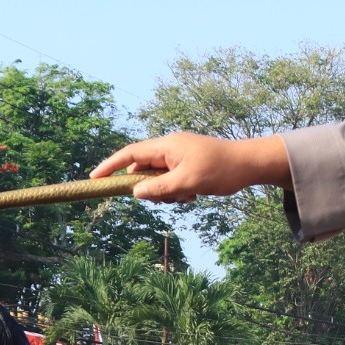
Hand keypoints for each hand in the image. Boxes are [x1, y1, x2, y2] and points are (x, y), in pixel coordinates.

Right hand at [88, 133, 291, 201]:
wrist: (249, 165)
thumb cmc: (220, 169)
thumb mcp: (188, 182)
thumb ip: (159, 189)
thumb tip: (135, 193)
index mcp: (167, 146)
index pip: (130, 154)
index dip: (110, 166)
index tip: (95, 179)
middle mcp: (169, 149)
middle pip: (143, 170)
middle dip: (149, 189)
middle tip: (167, 198)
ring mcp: (179, 157)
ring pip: (158, 180)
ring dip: (166, 193)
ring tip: (188, 195)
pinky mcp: (187, 166)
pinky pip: (171, 182)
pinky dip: (177, 192)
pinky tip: (195, 194)